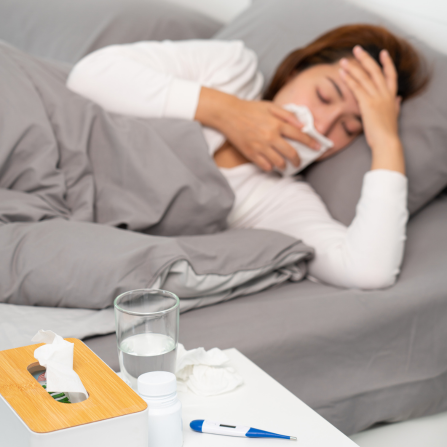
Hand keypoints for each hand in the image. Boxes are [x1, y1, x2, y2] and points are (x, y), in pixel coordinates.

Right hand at [195, 87, 319, 171]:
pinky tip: (271, 164)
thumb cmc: (250, 109)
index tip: (318, 148)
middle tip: (299, 162)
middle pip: (291, 153)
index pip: (299, 136)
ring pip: (279, 163)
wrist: (228, 114)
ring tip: (285, 165)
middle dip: (298, 160)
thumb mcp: (270, 106)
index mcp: (277, 124)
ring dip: (285, 165)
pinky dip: (271, 167)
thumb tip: (302, 125)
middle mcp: (270, 137)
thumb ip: (288, 115)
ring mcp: (260, 147)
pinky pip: (265, 166)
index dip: (311, 143)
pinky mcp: (251, 154)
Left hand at [339, 46, 404, 172]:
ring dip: (353, 67)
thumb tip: (398, 99)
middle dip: (365, 58)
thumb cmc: (387, 132)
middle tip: (356, 49)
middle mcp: (385, 93)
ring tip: (344, 60)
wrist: (386, 141)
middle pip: (375, 71)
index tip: (382, 52)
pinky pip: (357, 88)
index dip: (387, 63)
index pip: (391, 75)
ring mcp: (376, 97)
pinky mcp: (367, 103)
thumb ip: (395, 105)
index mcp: (392, 96)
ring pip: (364, 77)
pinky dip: (349, 79)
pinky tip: (342, 73)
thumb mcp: (394, 115)